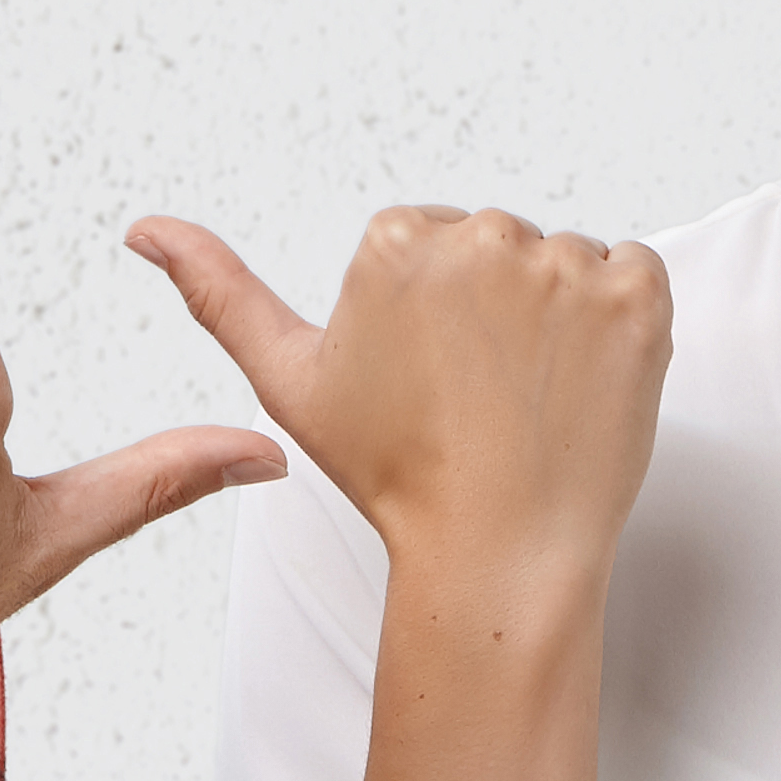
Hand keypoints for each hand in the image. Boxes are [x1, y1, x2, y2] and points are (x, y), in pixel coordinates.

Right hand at [124, 205, 665, 600]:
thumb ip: (219, 291)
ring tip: (529, 399)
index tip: (431, 380)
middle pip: (501, 247)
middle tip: (481, 398)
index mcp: (396, 238)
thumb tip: (143, 228)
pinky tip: (582, 386)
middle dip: (497, 311)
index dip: (433, 317)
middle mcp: (481, 235)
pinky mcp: (637, 296)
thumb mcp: (291, 380)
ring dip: (560, 321)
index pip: (430, 243)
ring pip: (568, 266)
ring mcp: (566, 264)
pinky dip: (621, 328)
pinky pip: (635, 278)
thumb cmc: (392, 473)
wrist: (496, 552)